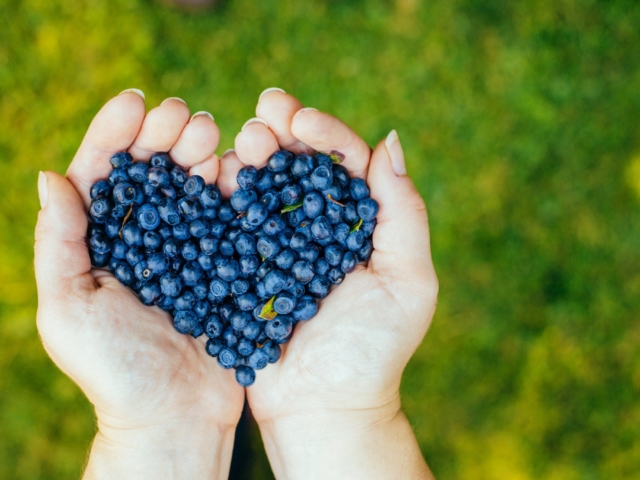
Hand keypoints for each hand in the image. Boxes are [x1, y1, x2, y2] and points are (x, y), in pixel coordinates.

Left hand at [34, 91, 243, 479]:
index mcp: (99, 243)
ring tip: (212, 133)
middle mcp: (142, 238)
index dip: (114, 134)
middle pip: (151, 172)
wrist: (174, 417)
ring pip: (191, 186)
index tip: (135, 101)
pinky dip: (232, 189)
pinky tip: (238, 168)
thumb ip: (59, 245)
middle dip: (163, 136)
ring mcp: (187, 248)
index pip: (102, 176)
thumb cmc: (113, 371)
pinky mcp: (224, 263)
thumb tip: (50, 175)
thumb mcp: (69, 310)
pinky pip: (227, 217)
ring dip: (200, 153)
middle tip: (185, 116)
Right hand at [223, 90, 437, 478]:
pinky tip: (215, 173)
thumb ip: (404, 213)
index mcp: (359, 223)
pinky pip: (230, 222)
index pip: (345, 163)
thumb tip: (390, 140)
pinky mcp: (241, 265)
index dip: (326, 134)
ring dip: (251, 156)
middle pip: (299, 165)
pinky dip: (222, 194)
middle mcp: (317, 226)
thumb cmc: (373, 350)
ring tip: (242, 140)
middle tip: (265, 111)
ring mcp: (276, 244)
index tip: (302, 119)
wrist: (323, 407)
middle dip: (283, 132)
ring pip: (262, 186)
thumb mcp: (408, 282)